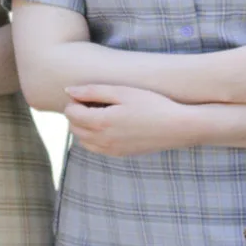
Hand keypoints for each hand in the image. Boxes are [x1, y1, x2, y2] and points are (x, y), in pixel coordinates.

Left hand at [65, 84, 195, 156]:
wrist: (177, 127)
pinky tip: (109, 124)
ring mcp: (110, 150)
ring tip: (101, 111)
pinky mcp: (119, 154)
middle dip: (77, 113)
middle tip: (93, 100)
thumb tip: (68, 90)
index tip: (89, 93)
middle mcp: (101, 140)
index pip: (70, 113)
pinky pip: (95, 148)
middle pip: (74, 127)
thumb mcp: (122, 92)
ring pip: (82, 140)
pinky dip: (94, 136)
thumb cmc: (152, 104)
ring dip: (84, 126)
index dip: (75, 100)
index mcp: (100, 122)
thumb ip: (92, 91)